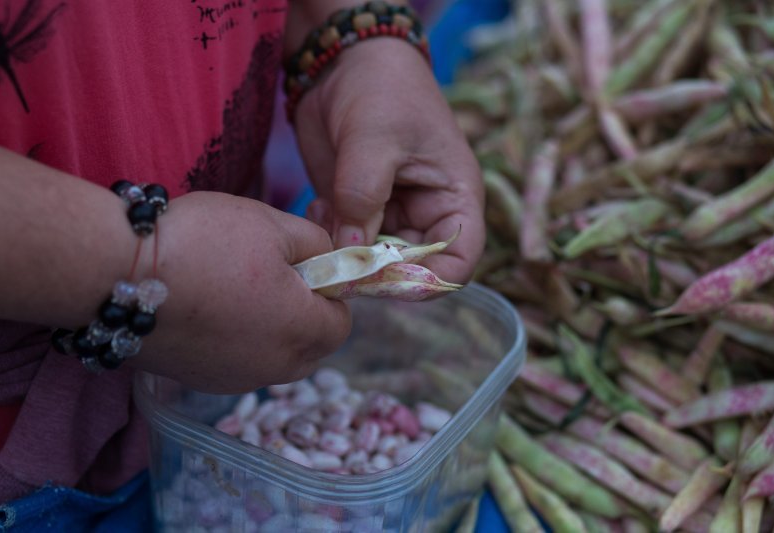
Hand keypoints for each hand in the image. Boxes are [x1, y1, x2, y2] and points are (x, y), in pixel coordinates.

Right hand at [133, 192, 350, 393]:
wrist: (116, 273)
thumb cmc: (204, 243)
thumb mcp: (273, 225)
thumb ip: (316, 244)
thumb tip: (329, 259)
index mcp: (300, 333)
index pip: (341, 324)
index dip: (331, 292)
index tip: (308, 266)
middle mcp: (272, 368)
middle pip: (310, 347)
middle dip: (304, 313)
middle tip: (276, 273)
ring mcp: (232, 379)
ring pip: (272, 356)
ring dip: (269, 327)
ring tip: (237, 284)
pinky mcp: (196, 380)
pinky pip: (235, 362)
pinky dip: (234, 338)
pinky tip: (207, 304)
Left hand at [294, 38, 484, 283]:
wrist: (344, 63)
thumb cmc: (382, 90)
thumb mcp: (375, 138)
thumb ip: (363, 196)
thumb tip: (350, 252)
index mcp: (453, 200)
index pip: (458, 262)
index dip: (429, 281)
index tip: (388, 278)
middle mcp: (425, 215)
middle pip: (410, 269)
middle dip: (376, 271)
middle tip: (341, 259)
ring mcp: (389, 216)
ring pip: (372, 262)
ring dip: (346, 254)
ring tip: (326, 216)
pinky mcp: (356, 211)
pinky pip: (344, 244)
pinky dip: (327, 238)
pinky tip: (316, 208)